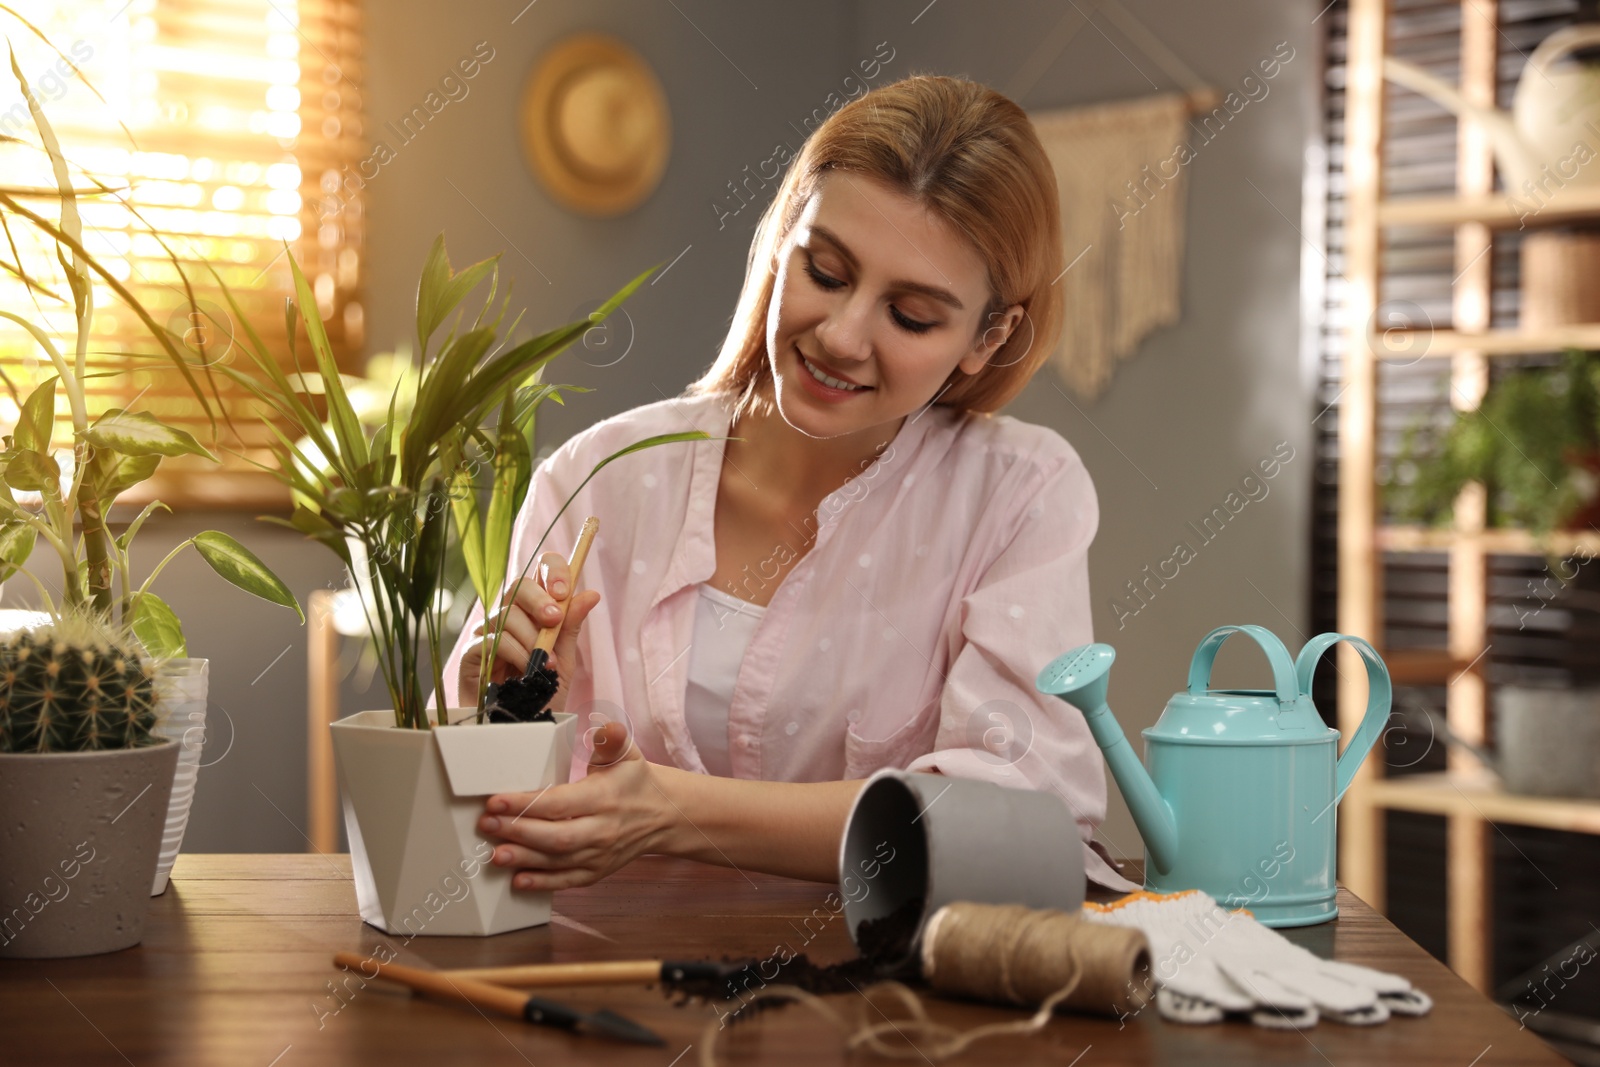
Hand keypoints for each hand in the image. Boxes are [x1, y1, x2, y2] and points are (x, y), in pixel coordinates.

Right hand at [457, 550, 600, 710]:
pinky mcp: (471, 654)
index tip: (564, 590)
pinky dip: (515, 652)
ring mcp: (488, 634)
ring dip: (531, 638)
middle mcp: (509, 618)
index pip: (539, 574)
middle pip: (518, 586)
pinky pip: (491, 640)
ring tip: (546, 664)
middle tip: (553, 620)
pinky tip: (527, 670)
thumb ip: (571, 628)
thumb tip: (590, 594)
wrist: (523, 732)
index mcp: (534, 613)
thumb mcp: (564, 662)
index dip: (552, 571)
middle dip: (539, 600)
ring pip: (506, 614)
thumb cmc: (542, 697)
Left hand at [477, 721, 668, 890]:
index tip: (496, 801)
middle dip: (517, 832)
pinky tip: (518, 880)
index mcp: (604, 798)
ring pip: (558, 861)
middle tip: (486, 825)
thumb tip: (605, 728)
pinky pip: (567, 881)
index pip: (559, 803)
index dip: (525, 804)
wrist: (664, 816)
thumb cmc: (636, 782)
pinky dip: (542, 883)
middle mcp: (602, 830)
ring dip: (524, 859)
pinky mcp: (597, 872)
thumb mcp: (628, 754)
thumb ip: (612, 739)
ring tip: (495, 855)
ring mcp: (600, 855)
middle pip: (555, 837)